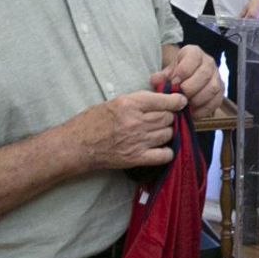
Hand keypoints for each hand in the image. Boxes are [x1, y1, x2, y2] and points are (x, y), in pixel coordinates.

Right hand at [65, 89, 188, 169]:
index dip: (176, 101)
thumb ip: (138, 101)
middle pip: (168, 117)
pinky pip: (165, 155)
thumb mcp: (114, 102)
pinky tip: (160, 148)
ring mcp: (138, 141)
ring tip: (157, 132)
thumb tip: (161, 99)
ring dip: (166, 132)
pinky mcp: (137, 158)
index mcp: (129, 104)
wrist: (77, 145)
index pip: (164, 101)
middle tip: (162, 118)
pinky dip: (166, 152)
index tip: (181, 101)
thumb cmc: (92, 121)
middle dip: (169, 116)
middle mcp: (136, 122)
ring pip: (168, 134)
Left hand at [152, 45, 222, 115]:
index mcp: (194, 53)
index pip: (193, 58)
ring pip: (213, 88)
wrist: (186, 79)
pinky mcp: (220, 91)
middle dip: (190, 88)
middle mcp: (209, 62)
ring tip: (186, 105)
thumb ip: (161, 76)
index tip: (173, 82)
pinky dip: (204, 109)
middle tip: (179, 97)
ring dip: (198, 99)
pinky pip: (216, 101)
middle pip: (205, 74)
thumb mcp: (167, 72)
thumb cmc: (175, 74)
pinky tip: (193, 112)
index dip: (183, 71)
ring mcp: (217, 77)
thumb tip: (156, 80)